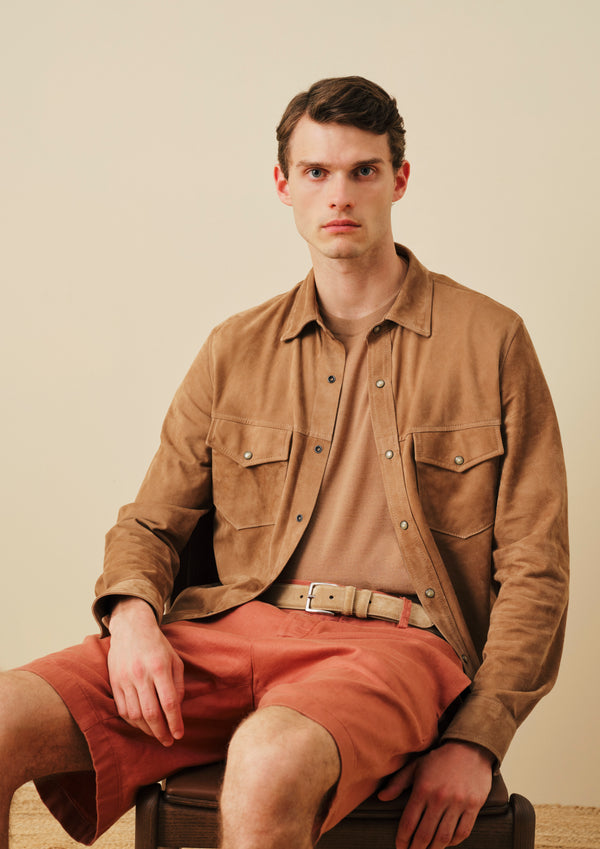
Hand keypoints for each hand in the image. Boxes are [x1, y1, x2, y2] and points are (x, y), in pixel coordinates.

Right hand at [107, 597, 184, 746]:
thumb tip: (177, 709)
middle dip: (161, 732)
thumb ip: (178, 685)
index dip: (175, 722)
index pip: (169, 702)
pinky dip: (132, 722)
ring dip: (147, 729)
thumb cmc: (157, 645)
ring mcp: (125, 679)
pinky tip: (141, 724)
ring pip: (135, 714)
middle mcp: (141, 674)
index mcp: (160, 667)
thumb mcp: (175, 660)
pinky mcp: (114, 683)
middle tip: (168, 741)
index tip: (179, 735)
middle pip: (151, 712)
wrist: (131, 628)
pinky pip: (122, 709)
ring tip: (156, 734)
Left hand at [378, 741, 493, 848]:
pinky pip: (462, 832)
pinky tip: (446, 842)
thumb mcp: (416, 766)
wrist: (470, 748)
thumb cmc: (439, 759)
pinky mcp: (473, 806)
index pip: (409, 822)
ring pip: (443, 837)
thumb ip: (398, 783)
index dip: (402, 839)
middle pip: (425, 834)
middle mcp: (439, 797)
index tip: (400, 847)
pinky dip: (453, 842)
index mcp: (422, 788)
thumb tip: (381, 798)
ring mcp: (458, 803)